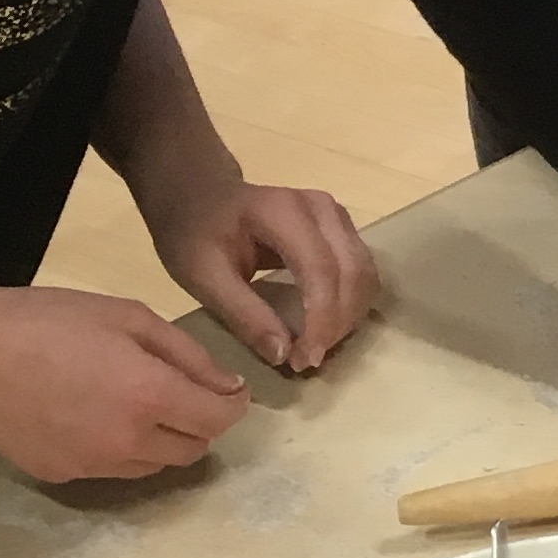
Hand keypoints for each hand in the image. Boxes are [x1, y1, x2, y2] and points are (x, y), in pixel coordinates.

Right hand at [0, 286, 251, 481]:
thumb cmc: (48, 320)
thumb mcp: (130, 318)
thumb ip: (188, 356)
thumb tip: (226, 387)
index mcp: (149, 397)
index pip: (218, 421)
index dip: (232, 405)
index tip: (227, 389)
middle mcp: (125, 442)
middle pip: (191, 450)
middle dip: (198, 423)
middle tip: (182, 391)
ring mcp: (89, 466)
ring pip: (152, 466)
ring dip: (161, 441)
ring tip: (135, 401)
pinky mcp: (57, 475)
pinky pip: (109, 469)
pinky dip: (119, 449)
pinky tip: (93, 414)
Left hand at [139, 166, 377, 373]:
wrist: (199, 196)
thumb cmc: (193, 234)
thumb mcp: (203, 277)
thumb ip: (243, 314)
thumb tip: (284, 355)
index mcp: (281, 211)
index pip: (320, 269)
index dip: (320, 319)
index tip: (304, 360)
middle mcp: (320, 207)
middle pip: (352, 271)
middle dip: (337, 322)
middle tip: (307, 360)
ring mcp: (336, 215)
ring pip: (365, 272)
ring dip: (348, 316)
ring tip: (315, 346)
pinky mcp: (342, 227)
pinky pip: (361, 270)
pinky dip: (350, 303)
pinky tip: (325, 325)